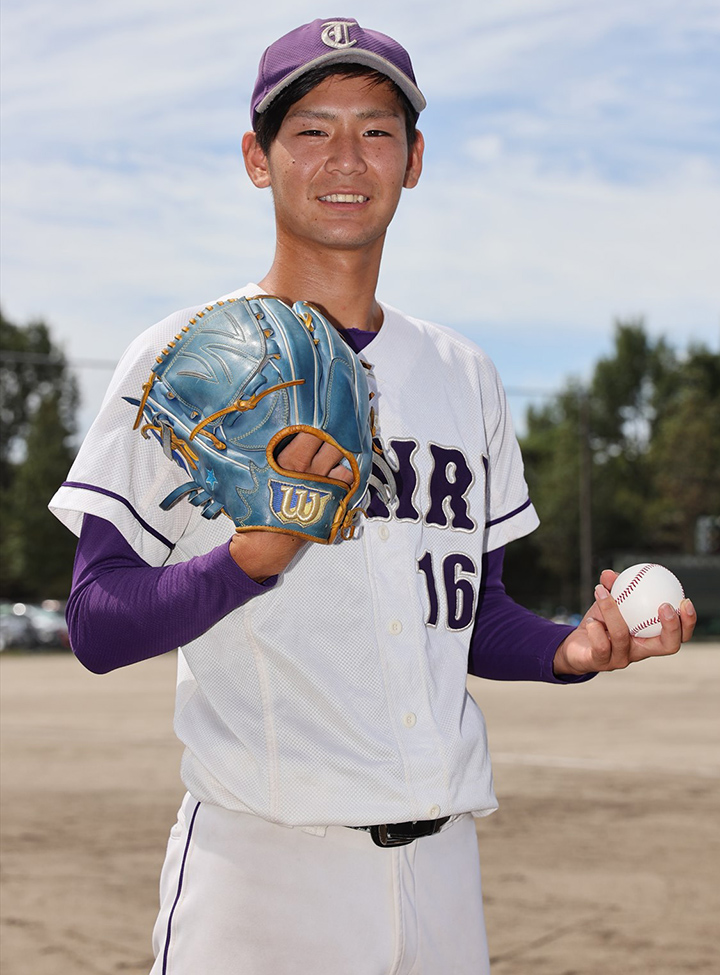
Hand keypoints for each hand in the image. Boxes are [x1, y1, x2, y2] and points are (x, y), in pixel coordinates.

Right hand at [229, 433, 351, 580]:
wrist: (264, 545)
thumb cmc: (253, 511)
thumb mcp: (242, 477)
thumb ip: (248, 454)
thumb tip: (238, 434)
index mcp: (286, 461)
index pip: (310, 431)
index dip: (318, 421)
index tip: (320, 413)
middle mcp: (308, 472)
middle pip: (331, 444)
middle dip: (334, 434)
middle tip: (335, 426)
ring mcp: (322, 488)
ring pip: (343, 462)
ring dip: (343, 455)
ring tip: (340, 449)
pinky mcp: (330, 504)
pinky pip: (347, 484)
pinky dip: (347, 476)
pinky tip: (341, 473)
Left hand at [553, 569, 696, 675]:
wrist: (573, 646)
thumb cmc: (598, 624)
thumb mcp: (607, 604)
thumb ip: (612, 589)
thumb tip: (610, 573)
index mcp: (649, 639)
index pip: (679, 635)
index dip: (688, 622)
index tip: (685, 600)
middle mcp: (640, 652)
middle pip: (669, 646)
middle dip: (672, 626)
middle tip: (665, 605)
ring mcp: (621, 659)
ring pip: (623, 636)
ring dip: (611, 610)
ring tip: (601, 591)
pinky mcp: (600, 663)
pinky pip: (601, 645)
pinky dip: (595, 629)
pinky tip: (591, 620)